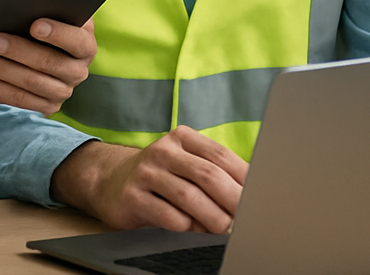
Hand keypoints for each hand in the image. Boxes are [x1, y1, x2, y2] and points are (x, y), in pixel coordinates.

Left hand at [0, 18, 96, 114]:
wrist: (42, 46)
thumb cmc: (44, 21)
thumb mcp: (52, 11)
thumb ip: (44, 5)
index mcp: (85, 44)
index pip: (76, 41)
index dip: (57, 33)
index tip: (35, 26)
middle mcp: (78, 71)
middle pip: (50, 63)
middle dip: (19, 51)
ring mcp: (63, 91)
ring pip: (32, 84)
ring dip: (2, 71)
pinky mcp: (46, 106)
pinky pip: (19, 100)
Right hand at [51, 127, 247, 232]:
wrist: (109, 181)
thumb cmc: (160, 177)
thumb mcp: (185, 165)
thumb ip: (213, 173)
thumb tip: (253, 193)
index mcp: (182, 138)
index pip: (221, 156)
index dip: (244, 178)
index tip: (260, 198)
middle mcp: (164, 150)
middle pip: (208, 176)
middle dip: (233, 201)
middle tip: (249, 220)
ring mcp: (146, 172)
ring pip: (189, 197)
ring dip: (213, 218)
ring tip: (227, 231)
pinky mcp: (132, 196)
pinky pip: (167, 215)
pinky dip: (187, 226)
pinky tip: (194, 231)